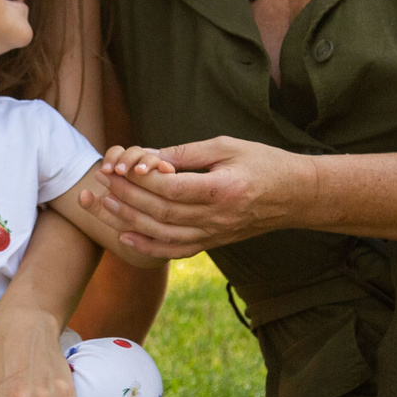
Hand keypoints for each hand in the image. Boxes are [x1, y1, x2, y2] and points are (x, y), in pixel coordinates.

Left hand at [77, 135, 310, 257]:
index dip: (140, 181)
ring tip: (104, 204)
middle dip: (126, 198)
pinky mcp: (213, 242)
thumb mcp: (227, 146)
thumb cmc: (263, 163)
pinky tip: (125, 237)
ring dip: (129, 221)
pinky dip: (148, 247)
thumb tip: (149, 157)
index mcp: (223, 190)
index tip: (117, 167)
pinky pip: (176, 250)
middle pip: (162, 213)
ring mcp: (215, 234)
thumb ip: (187, 154)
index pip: (172, 189)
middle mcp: (218, 218)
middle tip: (101, 182)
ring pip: (163, 234)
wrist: (295, 196)